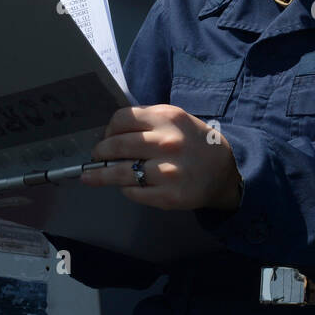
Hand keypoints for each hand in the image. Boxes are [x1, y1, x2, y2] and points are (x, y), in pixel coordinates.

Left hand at [79, 105, 242, 210]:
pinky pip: (133, 192)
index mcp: (168, 118)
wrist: (225, 173)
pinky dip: (125, 189)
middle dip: (99, 152)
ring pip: (118, 173)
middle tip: (96, 156)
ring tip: (90, 176)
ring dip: (100, 175)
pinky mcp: (168, 196)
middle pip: (116, 145)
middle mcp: (167, 142)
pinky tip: (127, 186)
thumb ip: (148, 122)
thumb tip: (111, 134)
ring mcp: (167, 171)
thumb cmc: (196, 144)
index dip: (109, 129)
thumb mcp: (178, 121)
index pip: (122, 118)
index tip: (107, 137)